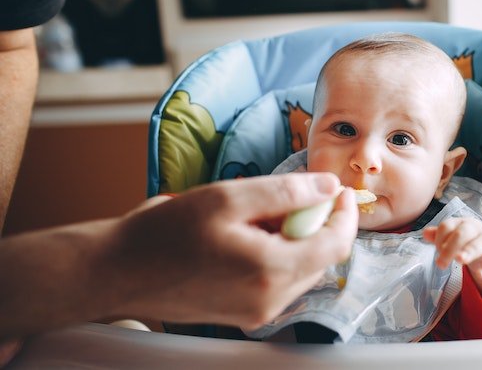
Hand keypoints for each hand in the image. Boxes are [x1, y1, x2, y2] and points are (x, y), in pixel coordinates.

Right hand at [108, 173, 357, 328]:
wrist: (117, 272)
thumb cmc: (164, 233)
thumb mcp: (227, 198)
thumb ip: (285, 192)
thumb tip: (327, 187)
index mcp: (271, 271)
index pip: (336, 245)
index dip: (344, 213)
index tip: (339, 189)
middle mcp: (271, 300)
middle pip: (320, 257)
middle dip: (314, 223)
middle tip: (287, 197)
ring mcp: (258, 312)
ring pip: (300, 268)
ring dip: (293, 238)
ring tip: (256, 217)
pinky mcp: (244, 314)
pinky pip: (278, 280)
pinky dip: (275, 254)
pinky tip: (245, 237)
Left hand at [423, 217, 481, 296]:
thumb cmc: (469, 242)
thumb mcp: (454, 238)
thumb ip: (439, 237)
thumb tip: (425, 233)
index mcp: (461, 224)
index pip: (447, 226)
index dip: (439, 239)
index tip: (438, 251)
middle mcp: (475, 229)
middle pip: (462, 233)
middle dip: (451, 247)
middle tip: (441, 263)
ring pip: (480, 243)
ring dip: (469, 251)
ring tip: (460, 260)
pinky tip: (481, 275)